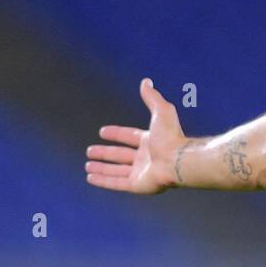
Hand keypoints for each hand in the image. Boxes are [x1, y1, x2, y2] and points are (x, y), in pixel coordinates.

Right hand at [85, 78, 186, 193]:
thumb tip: (146, 81)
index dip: (116, 134)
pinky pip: (116, 183)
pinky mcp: (137, 185)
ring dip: (102, 169)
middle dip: (105, 153)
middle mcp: (146, 158)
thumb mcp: (161, 111)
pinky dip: (103, 181)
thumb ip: (152, 97)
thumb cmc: (171, 137)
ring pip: (117, 170)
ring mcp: (142, 173)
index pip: (129, 137)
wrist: (178, 160)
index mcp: (151, 141)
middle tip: (90, 151)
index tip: (102, 132)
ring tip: (87, 167)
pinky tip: (90, 178)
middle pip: (121, 155)